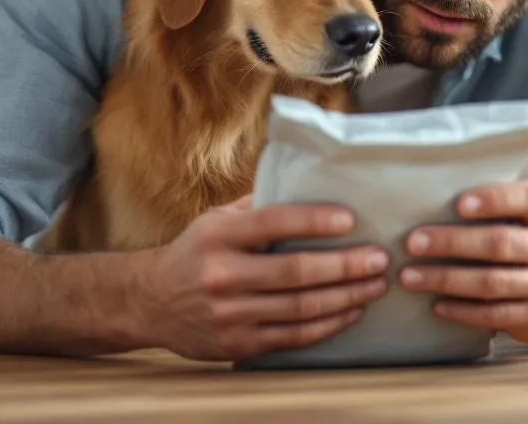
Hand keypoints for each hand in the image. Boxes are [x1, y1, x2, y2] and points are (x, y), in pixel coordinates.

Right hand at [134, 195, 389, 361]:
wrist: (149, 302)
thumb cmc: (194, 252)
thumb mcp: (215, 219)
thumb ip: (256, 205)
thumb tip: (306, 182)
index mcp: (217, 235)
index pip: (273, 222)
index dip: (314, 220)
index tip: (350, 219)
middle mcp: (221, 275)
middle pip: (295, 272)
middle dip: (345, 265)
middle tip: (378, 258)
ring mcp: (229, 314)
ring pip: (300, 308)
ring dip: (346, 296)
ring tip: (375, 284)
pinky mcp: (237, 345)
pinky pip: (292, 336)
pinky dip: (327, 325)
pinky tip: (350, 311)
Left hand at [398, 180, 527, 341]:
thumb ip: (500, 203)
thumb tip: (434, 195)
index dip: (495, 200)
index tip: (458, 204)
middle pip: (502, 243)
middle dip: (452, 242)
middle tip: (413, 242)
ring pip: (493, 282)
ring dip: (446, 279)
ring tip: (411, 276)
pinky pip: (495, 314)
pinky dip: (462, 310)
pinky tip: (437, 304)